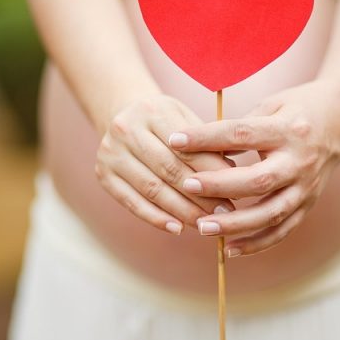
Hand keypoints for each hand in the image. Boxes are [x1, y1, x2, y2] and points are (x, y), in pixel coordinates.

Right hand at [96, 94, 233, 234]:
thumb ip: (207, 145)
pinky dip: (156, 218)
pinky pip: (132, 202)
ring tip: (206, 224)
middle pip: (169, 170)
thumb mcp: (186, 120)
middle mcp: (127, 129)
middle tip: (225, 213)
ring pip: (153, 189)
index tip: (236, 191)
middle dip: (200, 195)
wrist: (123, 115)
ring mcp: (111, 153)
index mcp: (152, 111)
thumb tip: (234, 176)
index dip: (212, 172)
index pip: (187, 148)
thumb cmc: (166, 122)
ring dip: (182, 211)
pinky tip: (177, 229)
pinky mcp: (103, 175)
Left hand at [168, 80, 339, 255]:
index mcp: (288, 130)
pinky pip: (283, 230)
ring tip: (202, 227)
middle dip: (220, 185)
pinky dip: (257, 243)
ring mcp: (307, 187)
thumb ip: (240, 127)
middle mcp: (300, 161)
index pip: (242, 133)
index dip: (207, 138)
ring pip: (270, 212)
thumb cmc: (297, 108)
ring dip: (235, 224)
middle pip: (258, 179)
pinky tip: (229, 250)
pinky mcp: (308, 204)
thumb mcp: (271, 105)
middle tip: (186, 186)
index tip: (175, 140)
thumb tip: (199, 148)